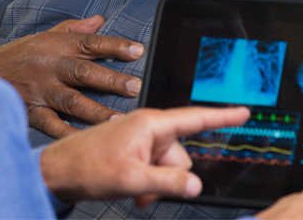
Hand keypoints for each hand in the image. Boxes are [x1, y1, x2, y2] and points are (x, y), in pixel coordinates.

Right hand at [0, 15, 144, 137]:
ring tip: (118, 120)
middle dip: (111, 80)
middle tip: (135, 86)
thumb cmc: (18, 55)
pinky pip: (52, 124)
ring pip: (71, 100)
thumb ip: (74, 29)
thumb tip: (100, 20)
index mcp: (56, 46)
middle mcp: (50, 67)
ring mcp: (40, 90)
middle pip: (84, 71)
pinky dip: (68, 134)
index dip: (114, 46)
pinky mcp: (31, 111)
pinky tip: (86, 140)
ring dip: (96, 111)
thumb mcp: (45, 36)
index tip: (137, 50)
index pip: (90, 43)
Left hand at [40, 106, 250, 206]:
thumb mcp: (131, 178)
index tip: (243, 111)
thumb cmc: (86, 167)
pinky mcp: (134, 152)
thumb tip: (194, 185)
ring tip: (135, 190)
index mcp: (150, 124)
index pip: (194, 119)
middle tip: (145, 189)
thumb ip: (167, 182)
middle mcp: (147, 128)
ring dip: (157, 183)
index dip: (221, 117)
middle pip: (182, 154)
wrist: (58, 172)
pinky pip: (155, 169)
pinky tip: (135, 190)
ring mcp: (140, 140)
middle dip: (170, 176)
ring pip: (169, 166)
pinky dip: (150, 182)